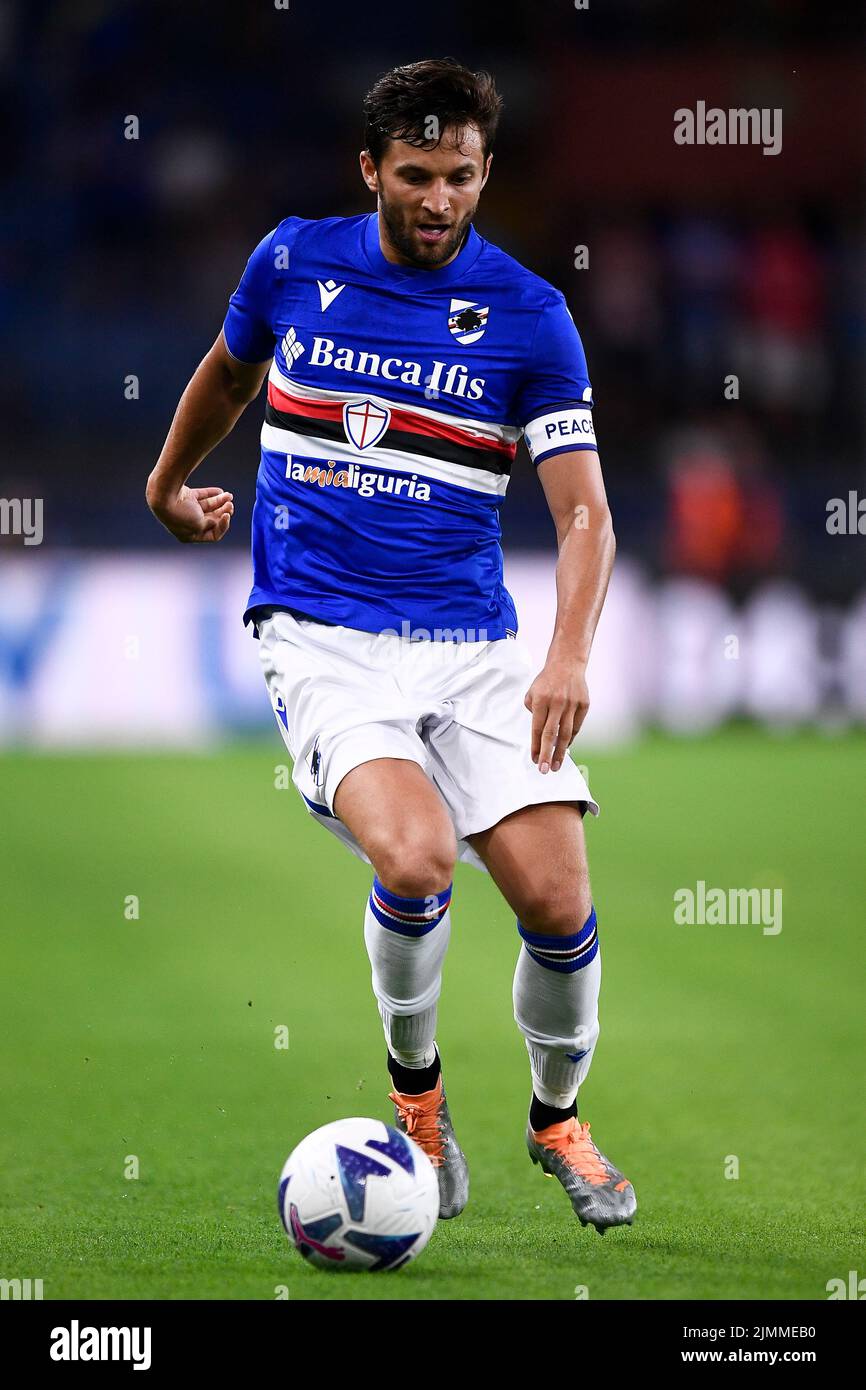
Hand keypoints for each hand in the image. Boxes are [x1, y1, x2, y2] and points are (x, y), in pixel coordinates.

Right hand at [148, 484, 233, 543]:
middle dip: (223, 512)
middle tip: (230, 505)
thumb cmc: (181, 514)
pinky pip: (202, 496)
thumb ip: (210, 524)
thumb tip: (216, 521)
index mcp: (189, 536)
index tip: (227, 516)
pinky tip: (221, 492)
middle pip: (211, 520)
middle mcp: (187, 524)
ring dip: (220, 502)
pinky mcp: (186, 496)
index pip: (212, 535)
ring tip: (229, 496)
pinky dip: (212, 494)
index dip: (222, 526)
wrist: (164, 495)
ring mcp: (186, 509)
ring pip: (208, 507)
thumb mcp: (199, 525)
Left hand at [524, 656, 589, 772]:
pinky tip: (566, 748)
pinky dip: (571, 738)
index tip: (534, 760)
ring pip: (566, 733)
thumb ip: (533, 712)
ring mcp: (572, 704)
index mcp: (541, 700)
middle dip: (547, 755)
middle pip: (551, 734)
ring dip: (561, 752)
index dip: (535, 746)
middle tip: (545, 770)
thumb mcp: (532, 693)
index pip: (537, 729)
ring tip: (557, 766)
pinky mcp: (584, 704)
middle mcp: (557, 703)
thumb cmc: (546, 681)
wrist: (567, 664)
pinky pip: (577, 726)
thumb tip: (539, 734)